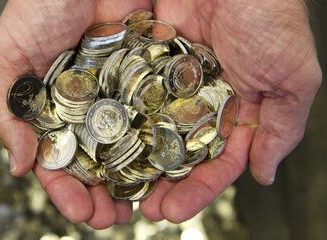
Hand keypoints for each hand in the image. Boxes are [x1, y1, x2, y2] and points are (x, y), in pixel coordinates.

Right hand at [0, 0, 152, 228]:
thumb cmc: (39, 4)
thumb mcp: (7, 55)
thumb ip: (7, 110)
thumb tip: (20, 165)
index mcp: (55, 110)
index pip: (59, 160)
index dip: (67, 190)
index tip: (80, 211)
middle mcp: (90, 108)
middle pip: (98, 162)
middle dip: (105, 194)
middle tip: (115, 218)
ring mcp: (121, 95)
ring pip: (131, 146)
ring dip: (138, 179)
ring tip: (146, 204)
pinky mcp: (151, 78)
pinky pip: (159, 113)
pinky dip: (164, 140)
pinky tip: (170, 164)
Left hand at [139, 0, 321, 221]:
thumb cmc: (271, 19)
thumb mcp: (291, 78)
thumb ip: (281, 128)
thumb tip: (264, 173)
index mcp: (236, 111)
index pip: (217, 162)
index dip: (197, 189)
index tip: (174, 210)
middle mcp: (201, 103)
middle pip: (179, 153)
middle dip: (163, 183)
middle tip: (144, 209)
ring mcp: (172, 84)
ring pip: (152, 130)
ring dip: (137, 160)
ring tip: (119, 187)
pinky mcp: (148, 63)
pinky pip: (132, 95)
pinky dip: (120, 119)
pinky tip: (105, 143)